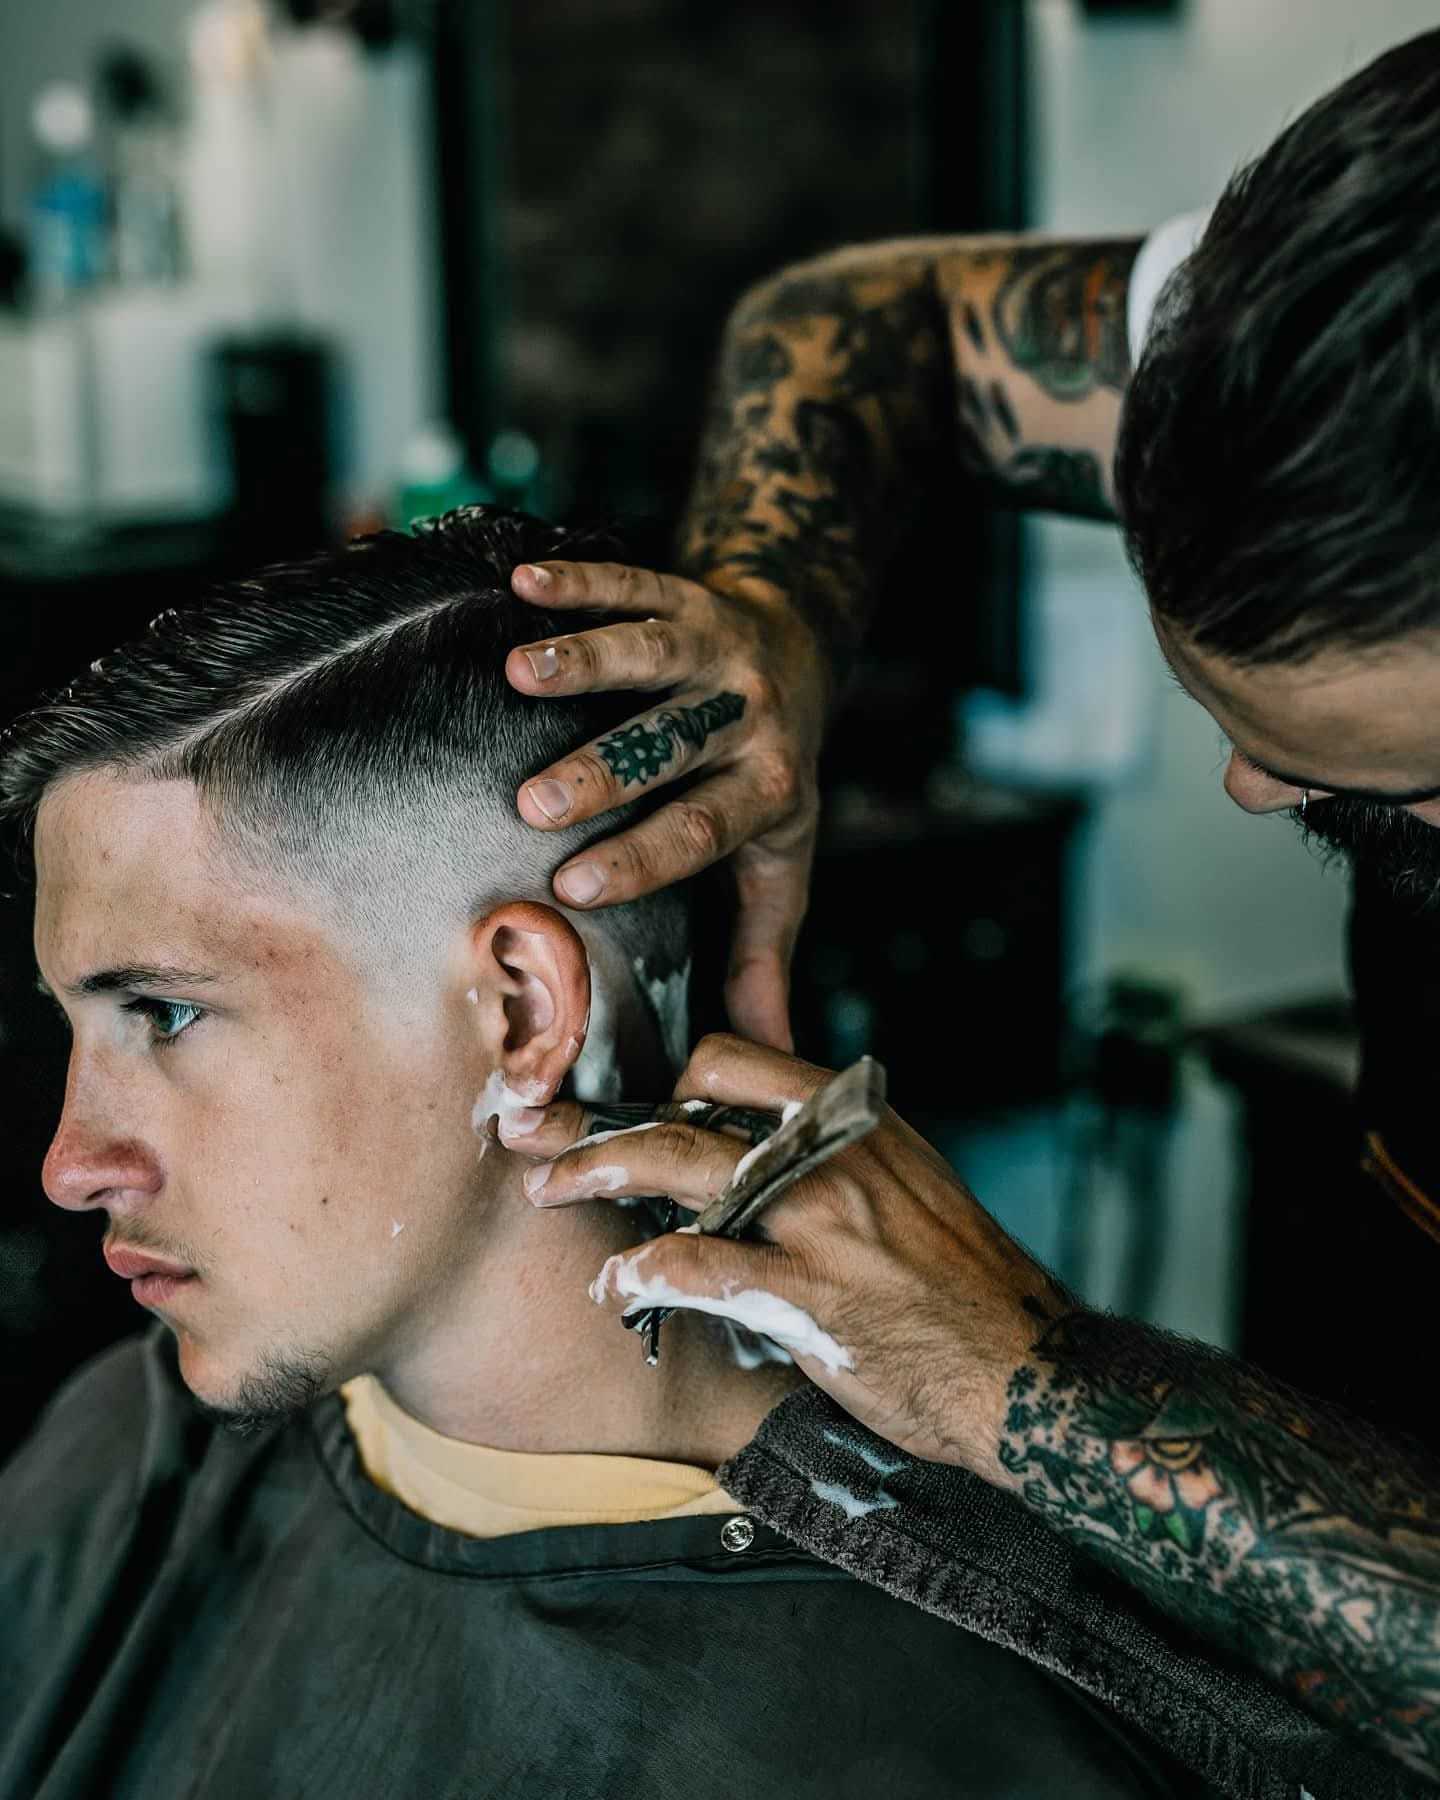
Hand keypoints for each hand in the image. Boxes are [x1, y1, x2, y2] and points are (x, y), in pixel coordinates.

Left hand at [500, 1034, 1066, 1471]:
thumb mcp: (907, 1183)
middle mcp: (830, 1149)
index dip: (660, 1076)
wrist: (1028, 1370)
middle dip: (598, 1116)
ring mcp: (819, 1219)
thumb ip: (831, 1153)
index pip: (732, 1055)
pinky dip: (643, 1272)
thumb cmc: (963, 1285)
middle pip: (687, 1101)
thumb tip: (750, 1145)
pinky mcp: (808, 1295)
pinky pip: (699, 1266)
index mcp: (852, 1115)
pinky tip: (615, 1287)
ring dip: (596, 1172)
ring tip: (545, 1190)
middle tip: (533, 1132)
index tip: (614, 1102)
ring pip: (680, 1163)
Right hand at [508, 563, 826, 1050]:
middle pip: (674, 744)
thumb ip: (760, 959)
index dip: (643, 857)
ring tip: (516, 673)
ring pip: (652, 652)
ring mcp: (716, 651)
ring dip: (586, 660)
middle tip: (536, 802)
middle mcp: (746, 718)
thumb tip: (767, 1058)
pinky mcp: (685, 596)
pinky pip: (634, 582)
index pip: (703, 829)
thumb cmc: (767, 785)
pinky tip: (522, 583)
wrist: (798, 652)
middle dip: (605, 771)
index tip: (575, 886)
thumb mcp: (778, 868)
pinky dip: (581, 582)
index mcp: (765, 792)